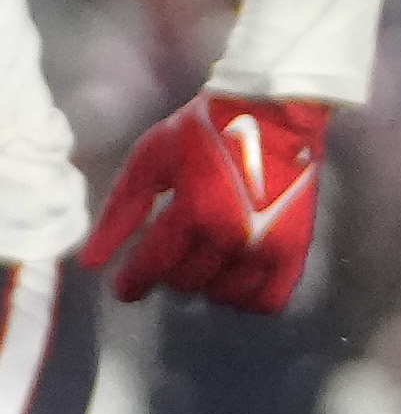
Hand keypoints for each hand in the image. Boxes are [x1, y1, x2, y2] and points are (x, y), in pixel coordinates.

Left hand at [80, 93, 327, 308]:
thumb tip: (92, 263)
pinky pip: (268, 300)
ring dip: (204, 286)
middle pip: (186, 282)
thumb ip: (120, 213)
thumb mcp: (150, 161)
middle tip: (166, 258)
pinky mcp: (295, 249)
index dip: (131, 283)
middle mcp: (233, 235)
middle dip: (167, 275)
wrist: (273, 113)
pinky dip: (246, 299)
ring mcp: (268, 245)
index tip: (123, 287)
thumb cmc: (204, 132)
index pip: (153, 266)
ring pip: (224, 296)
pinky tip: (233, 280)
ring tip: (199, 265)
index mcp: (194, 210)